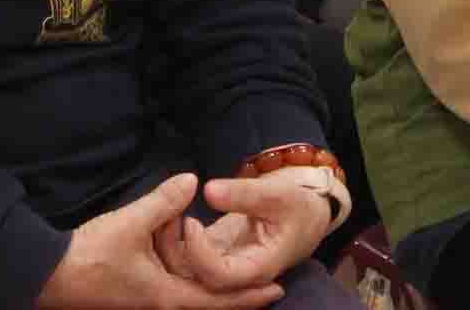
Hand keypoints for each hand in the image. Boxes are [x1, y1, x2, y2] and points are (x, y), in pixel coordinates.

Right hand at [37, 175, 282, 309]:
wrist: (48, 276)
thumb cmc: (92, 255)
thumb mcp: (132, 222)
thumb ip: (165, 201)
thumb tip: (192, 179)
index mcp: (168, 296)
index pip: (219, 301)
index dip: (249, 296)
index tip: (277, 289)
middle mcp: (162, 304)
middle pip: (209, 302)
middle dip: (238, 293)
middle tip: (268, 282)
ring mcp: (148, 301)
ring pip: (190, 293)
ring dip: (211, 280)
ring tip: (236, 266)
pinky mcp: (136, 294)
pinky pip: (173, 286)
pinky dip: (189, 273)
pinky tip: (191, 258)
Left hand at [154, 172, 335, 292]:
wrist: (306, 217)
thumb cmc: (297, 207)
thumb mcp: (278, 194)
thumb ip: (244, 194)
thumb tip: (208, 190)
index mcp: (258, 268)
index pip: (220, 275)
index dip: (201, 253)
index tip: (189, 221)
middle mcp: (238, 276)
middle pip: (198, 280)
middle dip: (176, 252)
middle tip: (164, 218)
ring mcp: (225, 267)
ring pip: (188, 270)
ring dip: (170, 246)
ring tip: (162, 213)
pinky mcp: (214, 254)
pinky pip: (188, 256)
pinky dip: (174, 239)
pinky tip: (167, 213)